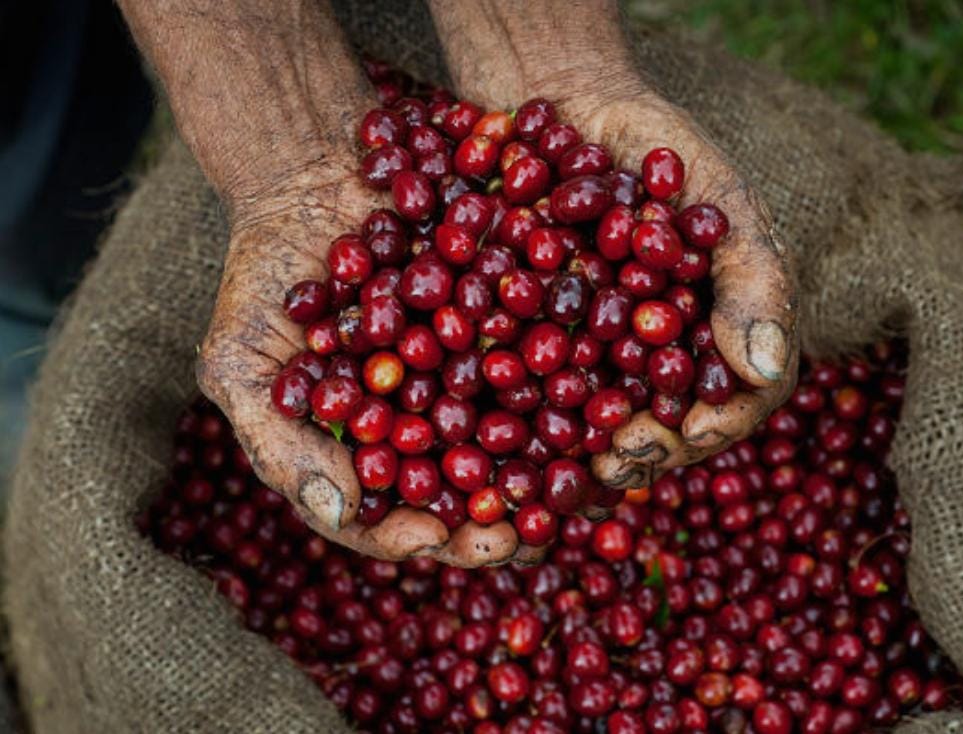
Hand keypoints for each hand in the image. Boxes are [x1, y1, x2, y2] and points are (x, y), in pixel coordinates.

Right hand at [119, 0, 523, 565]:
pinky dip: (572, 376)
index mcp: (371, 449)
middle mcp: (431, 423)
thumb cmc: (264, 278)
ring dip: (554, 463)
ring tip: (578, 482)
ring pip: (522, 434)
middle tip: (529, 532)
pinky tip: (600, 392)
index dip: (414, 535)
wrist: (313, 178)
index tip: (436, 539)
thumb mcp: (241, 361)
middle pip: (471, 488)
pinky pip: (548, 355)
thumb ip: (280, 442)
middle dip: (501, 516)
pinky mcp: (513, 321)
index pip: (392, 515)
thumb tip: (342, 515)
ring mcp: (477, 374)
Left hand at [429, 1, 798, 488]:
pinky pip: (538, 399)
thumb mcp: (717, 196)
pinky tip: (510, 438)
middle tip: (621, 458)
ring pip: (605, 427)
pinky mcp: (538, 349)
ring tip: (572, 468)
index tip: (690, 433)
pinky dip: (530, 424)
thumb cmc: (653, 147)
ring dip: (592, 456)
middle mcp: (662, 355)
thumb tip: (765, 369)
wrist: (560, 107)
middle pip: (670, 426)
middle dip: (650, 451)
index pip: (739, 396)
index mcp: (718, 328)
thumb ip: (752, 275)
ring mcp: (600, 357)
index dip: (720, 422)